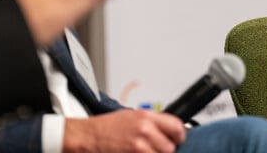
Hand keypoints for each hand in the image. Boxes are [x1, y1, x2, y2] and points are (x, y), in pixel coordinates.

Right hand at [63, 110, 185, 152]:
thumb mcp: (131, 116)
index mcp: (146, 117)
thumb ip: (152, 122)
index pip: (177, 127)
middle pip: (171, 147)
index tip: (176, 140)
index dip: (178, 136)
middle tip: (155, 148)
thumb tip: (168, 131)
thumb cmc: (106, 127)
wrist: (88, 137)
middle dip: (165, 150)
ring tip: (145, 152)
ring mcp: (139, 147)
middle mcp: (145, 130)